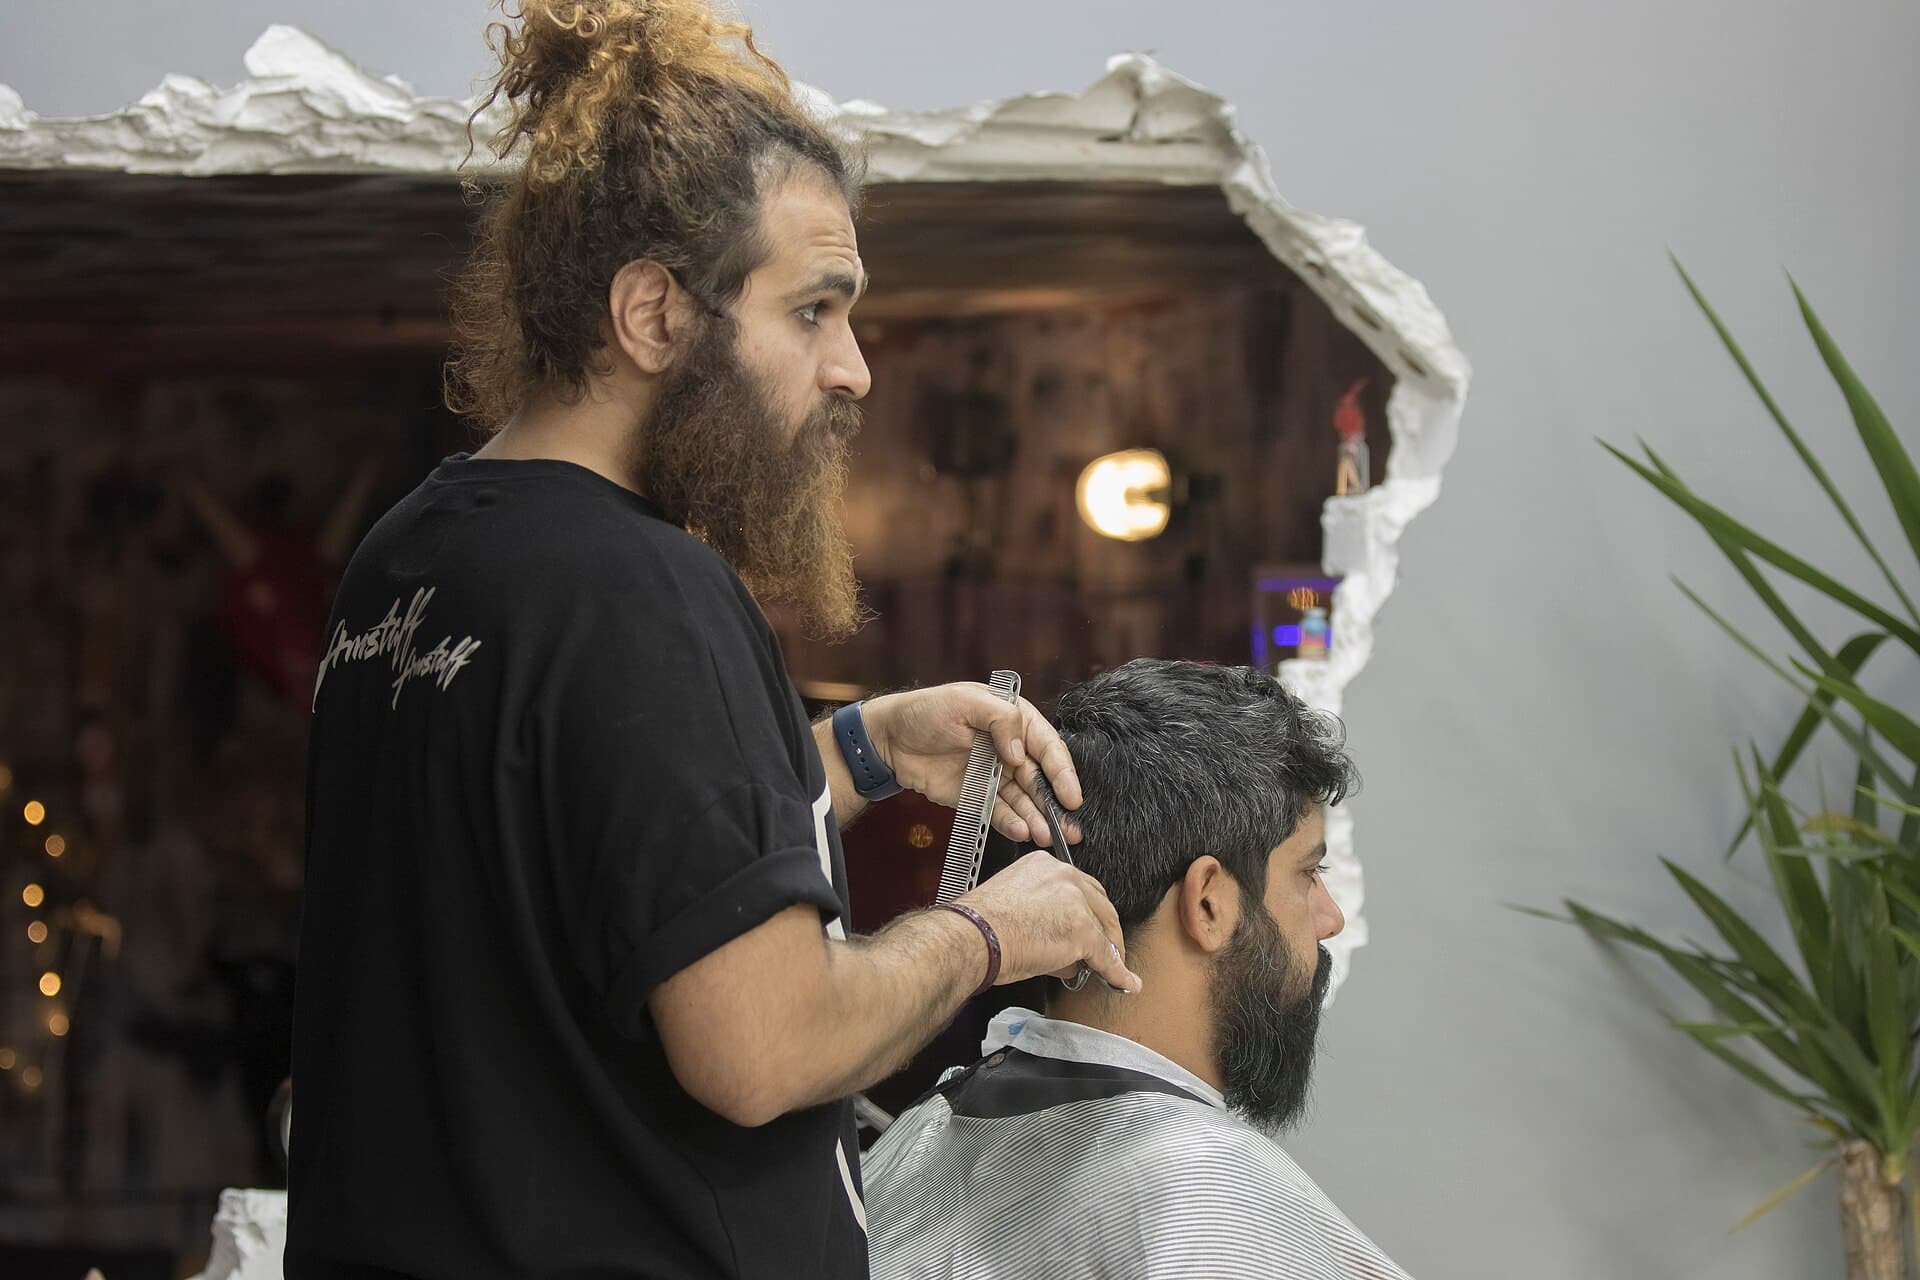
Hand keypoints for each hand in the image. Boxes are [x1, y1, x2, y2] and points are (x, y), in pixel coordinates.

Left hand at [862, 683, 1081, 845]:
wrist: (888, 739)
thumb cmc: (925, 711)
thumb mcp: (963, 702)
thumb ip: (1000, 719)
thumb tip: (1020, 752)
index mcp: (1013, 721)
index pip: (1047, 747)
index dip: (1062, 772)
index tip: (1072, 796)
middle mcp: (1009, 750)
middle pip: (1040, 779)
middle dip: (1056, 804)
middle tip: (1070, 828)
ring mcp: (994, 775)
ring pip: (1023, 800)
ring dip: (1037, 818)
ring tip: (1047, 837)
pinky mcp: (976, 797)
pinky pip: (998, 812)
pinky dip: (1011, 823)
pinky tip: (1022, 832)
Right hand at [958, 851, 1139, 990]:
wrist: (973, 938)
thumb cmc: (980, 926)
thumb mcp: (1014, 906)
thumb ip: (1044, 916)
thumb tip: (1064, 946)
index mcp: (1044, 865)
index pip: (1079, 888)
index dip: (1087, 913)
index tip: (1089, 927)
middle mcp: (1064, 876)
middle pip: (1100, 904)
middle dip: (1104, 930)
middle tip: (1105, 951)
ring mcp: (1076, 902)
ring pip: (1104, 930)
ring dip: (1108, 952)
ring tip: (1107, 970)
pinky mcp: (1083, 931)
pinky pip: (1106, 956)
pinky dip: (1116, 973)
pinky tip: (1123, 981)